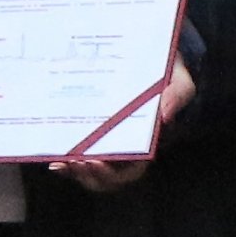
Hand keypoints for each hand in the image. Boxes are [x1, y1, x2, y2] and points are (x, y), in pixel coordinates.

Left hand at [59, 57, 197, 193]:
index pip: (133, 168)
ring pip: (91, 170)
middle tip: (74, 164)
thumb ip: (177, 95)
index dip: (113, 173)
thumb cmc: (169, 75)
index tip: (97, 162)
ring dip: (75, 171)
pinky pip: (80, 154)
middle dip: (89, 176)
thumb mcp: (181, 81)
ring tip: (61, 164)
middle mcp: (128, 148)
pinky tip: (55, 158)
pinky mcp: (94, 134)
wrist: (153, 60)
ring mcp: (109, 142)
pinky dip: (68, 160)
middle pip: (108, 177)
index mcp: (149, 142)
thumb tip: (164, 116)